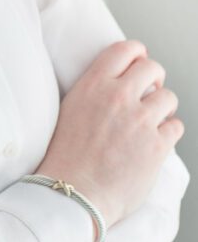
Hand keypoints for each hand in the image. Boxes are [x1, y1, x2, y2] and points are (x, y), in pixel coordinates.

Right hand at [35, 39, 184, 229]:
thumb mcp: (70, 109)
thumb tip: (116, 82)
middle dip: (155, 78)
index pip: (125, 49)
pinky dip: (169, 132)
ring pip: (169, 97)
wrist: (73, 193)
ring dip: (163, 107)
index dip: (137, 53)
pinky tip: (156, 140)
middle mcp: (118, 97)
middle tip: (150, 91)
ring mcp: (139, 121)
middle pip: (152, 67)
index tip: (139, 61)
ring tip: (153, 120)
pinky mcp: (156, 146)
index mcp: (94, 85)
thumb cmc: (66, 156)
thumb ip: (94, 91)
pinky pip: (176, 127)